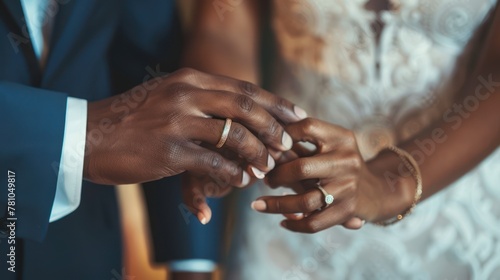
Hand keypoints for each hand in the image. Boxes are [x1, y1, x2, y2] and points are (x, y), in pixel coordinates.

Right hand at [83, 68, 305, 184]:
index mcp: (189, 79)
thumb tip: (238, 111)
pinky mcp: (169, 150)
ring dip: (257, 154)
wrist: (88, 135)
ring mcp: (177, 121)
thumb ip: (201, 98)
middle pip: (245, 107)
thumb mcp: (167, 95)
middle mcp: (186, 94)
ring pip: (234, 136)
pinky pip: (214, 164)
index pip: (243, 88)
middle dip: (273, 127)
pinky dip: (233, 174)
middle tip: (287, 144)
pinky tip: (240, 181)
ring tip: (265, 168)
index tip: (296, 115)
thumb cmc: (132, 118)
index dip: (274, 103)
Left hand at [251, 118, 415, 232]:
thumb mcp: (330, 145)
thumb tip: (260, 145)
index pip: (307, 127)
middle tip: (264, 179)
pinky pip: (314, 222)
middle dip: (275, 175)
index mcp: (341, 137)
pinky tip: (282, 221)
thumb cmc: (341, 164)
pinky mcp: (348, 210)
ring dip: (276, 204)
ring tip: (258, 205)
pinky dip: (294, 223)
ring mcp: (348, 187)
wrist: (378, 189)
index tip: (265, 146)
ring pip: (305, 200)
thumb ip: (300, 145)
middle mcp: (347, 160)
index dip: (282, 135)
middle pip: (301, 168)